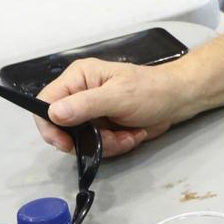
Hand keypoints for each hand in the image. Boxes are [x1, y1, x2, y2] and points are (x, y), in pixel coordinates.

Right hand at [36, 57, 193, 157]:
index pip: (46, 103)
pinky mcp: (102, 127)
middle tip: (111, 138)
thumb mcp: (118, 96)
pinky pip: (97, 146)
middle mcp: (79, 94)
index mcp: (78, 78)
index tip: (66, 143)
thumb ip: (85, 105)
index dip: (50, 126)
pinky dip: (115, 146)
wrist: (178, 100)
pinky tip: (132, 135)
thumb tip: (54, 114)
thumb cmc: (151, 90)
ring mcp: (90, 113)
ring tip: (128, 135)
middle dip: (87, 140)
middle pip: (62, 127)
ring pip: (81, 141)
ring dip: (106, 145)